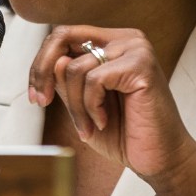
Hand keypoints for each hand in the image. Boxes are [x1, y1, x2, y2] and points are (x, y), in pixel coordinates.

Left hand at [28, 25, 195, 195]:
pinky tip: (103, 121)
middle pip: (62, 36)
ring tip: (89, 126)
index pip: (63, 35)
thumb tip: (53, 61)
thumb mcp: (82, 106)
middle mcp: (124, 39)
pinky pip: (94, 80)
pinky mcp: (141, 65)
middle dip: (43, 72)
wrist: (160, 159)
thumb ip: (67, 83)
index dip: (40, 64)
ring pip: (75, 67)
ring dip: (74, 105)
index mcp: (111, 43)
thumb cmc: (126, 134)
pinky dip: (91, 106)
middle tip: (41, 101)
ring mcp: (135, 48)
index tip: (35, 96)